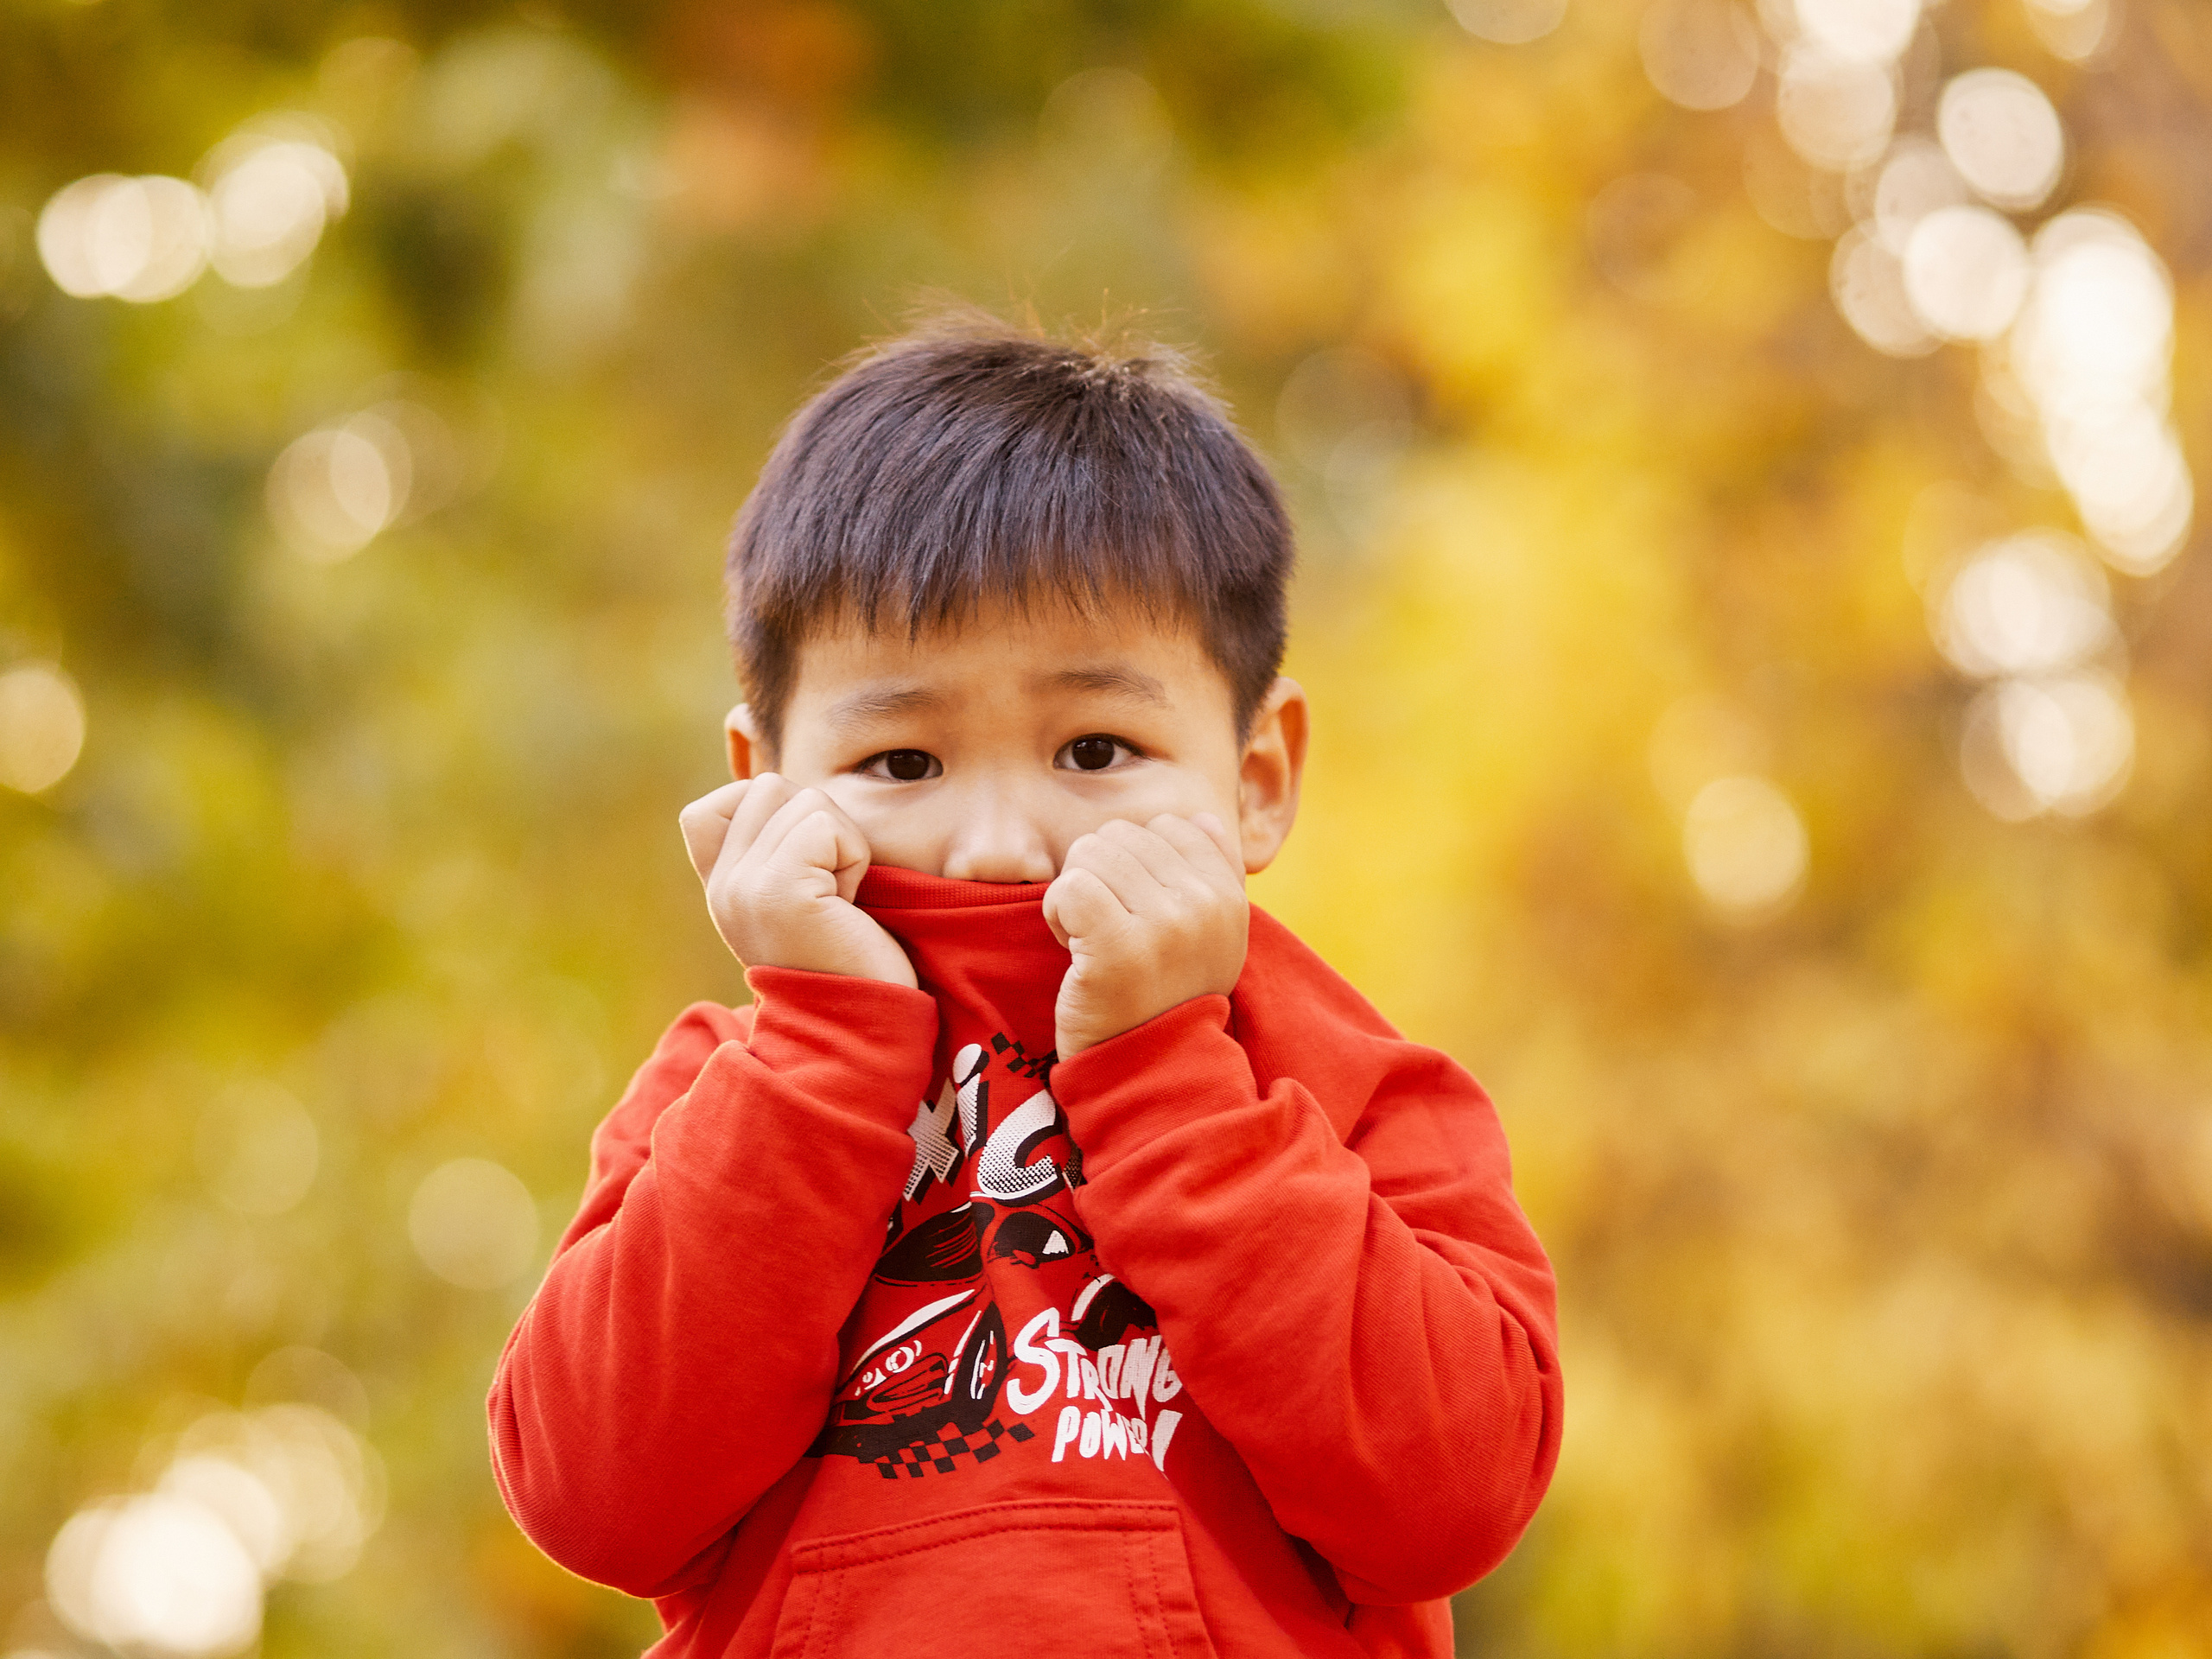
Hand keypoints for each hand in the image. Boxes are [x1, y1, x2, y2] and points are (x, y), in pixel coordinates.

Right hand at [678, 774, 916, 987]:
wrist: (857, 1027)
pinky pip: (824, 825)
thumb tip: (786, 793)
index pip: (711, 807)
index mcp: (721, 887)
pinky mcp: (778, 891)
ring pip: (803, 799)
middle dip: (817, 823)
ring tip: (839, 898)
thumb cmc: (847, 957)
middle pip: (768, 787)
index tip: (805, 866)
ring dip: (842, 840)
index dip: (768, 812)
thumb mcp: (798, 898)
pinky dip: (853, 855)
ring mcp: (744, 887)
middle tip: (830, 886)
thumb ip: (775, 850)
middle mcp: (723, 886)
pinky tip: (848, 902)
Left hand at [1042, 813, 1247, 1058]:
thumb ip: (1211, 873)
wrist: (1146, 1071)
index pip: (1165, 825)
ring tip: (1093, 942)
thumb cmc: (1164, 996)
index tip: (1138, 915)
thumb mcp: (1209, 936)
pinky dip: (1057, 914)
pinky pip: (1070, 886)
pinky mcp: (1120, 947)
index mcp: (1229, 896)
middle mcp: (1205, 905)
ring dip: (1076, 897)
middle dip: (1100, 879)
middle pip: (1119, 835)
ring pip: (1089, 854)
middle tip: (1109, 934)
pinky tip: (1073, 950)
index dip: (1136, 865)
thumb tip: (1198, 817)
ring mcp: (1166, 925)